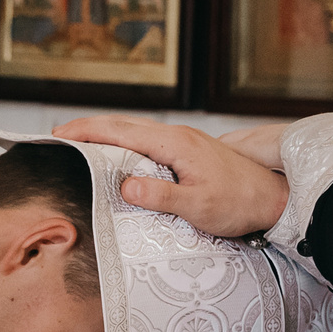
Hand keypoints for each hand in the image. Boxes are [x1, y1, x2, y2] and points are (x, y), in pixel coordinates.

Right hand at [52, 114, 289, 236]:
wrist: (273, 198)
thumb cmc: (240, 203)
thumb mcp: (198, 206)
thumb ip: (161, 195)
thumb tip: (125, 185)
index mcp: (174, 143)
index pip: (121, 131)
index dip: (87, 131)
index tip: (60, 134)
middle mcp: (176, 136)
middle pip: (123, 125)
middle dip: (89, 129)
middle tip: (59, 137)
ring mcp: (183, 142)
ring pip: (135, 132)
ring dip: (106, 135)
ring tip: (80, 145)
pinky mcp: (187, 151)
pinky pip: (147, 142)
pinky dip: (124, 144)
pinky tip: (117, 156)